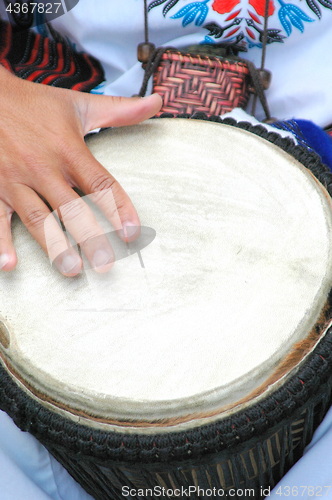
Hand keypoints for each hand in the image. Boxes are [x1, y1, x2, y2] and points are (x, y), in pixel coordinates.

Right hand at [0, 67, 161, 275]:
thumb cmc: (35, 103)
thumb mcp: (78, 105)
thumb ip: (119, 110)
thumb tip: (157, 101)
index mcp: (68, 150)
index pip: (100, 183)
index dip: (118, 209)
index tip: (132, 233)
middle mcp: (44, 167)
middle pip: (71, 208)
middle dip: (90, 238)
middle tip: (105, 265)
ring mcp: (16, 179)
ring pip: (38, 218)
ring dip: (54, 246)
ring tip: (71, 269)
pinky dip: (0, 242)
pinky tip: (9, 265)